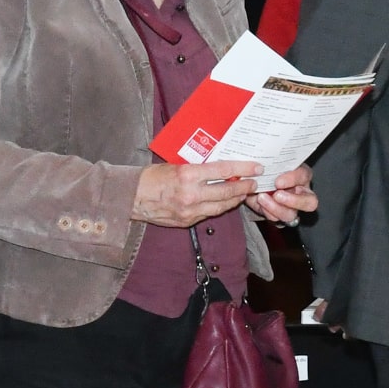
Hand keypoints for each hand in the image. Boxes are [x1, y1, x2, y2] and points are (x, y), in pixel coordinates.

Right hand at [133, 159, 263, 228]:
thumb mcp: (175, 165)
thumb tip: (220, 168)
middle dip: (244, 187)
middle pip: (227, 191)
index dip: (243, 169)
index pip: (223, 170)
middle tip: (255, 182)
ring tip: (244, 193)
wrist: (132, 198)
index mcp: (188, 174)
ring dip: (235, 199)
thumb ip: (197, 168)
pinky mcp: (187, 222)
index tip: (257, 167)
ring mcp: (190, 210)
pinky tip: (226, 202)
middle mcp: (191, 194)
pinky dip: (220, 207)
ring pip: (222, 206)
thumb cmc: (151, 177)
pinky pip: (209, 214)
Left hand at [246, 164, 316, 223]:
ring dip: (275, 208)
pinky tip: (260, 203)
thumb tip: (264, 161)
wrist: (252, 181)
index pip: (304, 175)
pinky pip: (276, 218)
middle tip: (277, 195)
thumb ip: (271, 162)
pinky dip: (267, 211)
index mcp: (302, 174)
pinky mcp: (280, 215)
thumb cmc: (264, 168)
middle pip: (310, 202)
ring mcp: (292, 207)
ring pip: (291, 214)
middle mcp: (301, 192)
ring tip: (261, 198)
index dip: (293, 179)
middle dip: (294, 201)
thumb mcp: (268, 162)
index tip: (278, 182)